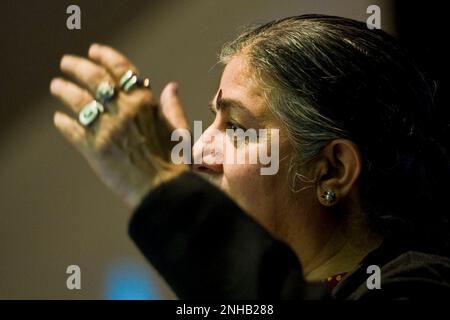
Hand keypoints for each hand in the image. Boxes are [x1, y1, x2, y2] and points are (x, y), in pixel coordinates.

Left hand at [51, 44, 188, 208]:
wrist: (163, 190)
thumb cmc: (175, 162)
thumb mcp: (179, 130)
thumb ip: (173, 107)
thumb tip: (171, 87)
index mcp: (145, 102)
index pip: (121, 69)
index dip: (105, 56)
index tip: (93, 50)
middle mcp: (123, 110)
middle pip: (94, 78)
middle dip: (77, 66)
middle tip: (66, 62)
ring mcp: (106, 128)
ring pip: (77, 100)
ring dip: (64, 89)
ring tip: (56, 85)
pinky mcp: (93, 149)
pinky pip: (71, 129)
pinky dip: (63, 122)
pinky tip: (59, 119)